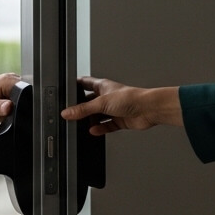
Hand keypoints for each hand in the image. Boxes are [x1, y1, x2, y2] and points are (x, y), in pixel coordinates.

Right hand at [60, 76, 181, 135]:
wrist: (148, 109)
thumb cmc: (131, 98)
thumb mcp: (101, 103)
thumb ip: (83, 109)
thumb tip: (67, 112)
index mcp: (102, 86)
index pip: (85, 83)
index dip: (75, 85)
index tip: (65, 89)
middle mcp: (108, 97)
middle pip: (90, 102)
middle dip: (81, 107)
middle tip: (70, 113)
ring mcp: (114, 109)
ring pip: (98, 115)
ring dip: (91, 120)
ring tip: (81, 124)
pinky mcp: (120, 120)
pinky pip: (106, 126)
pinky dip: (100, 129)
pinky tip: (94, 131)